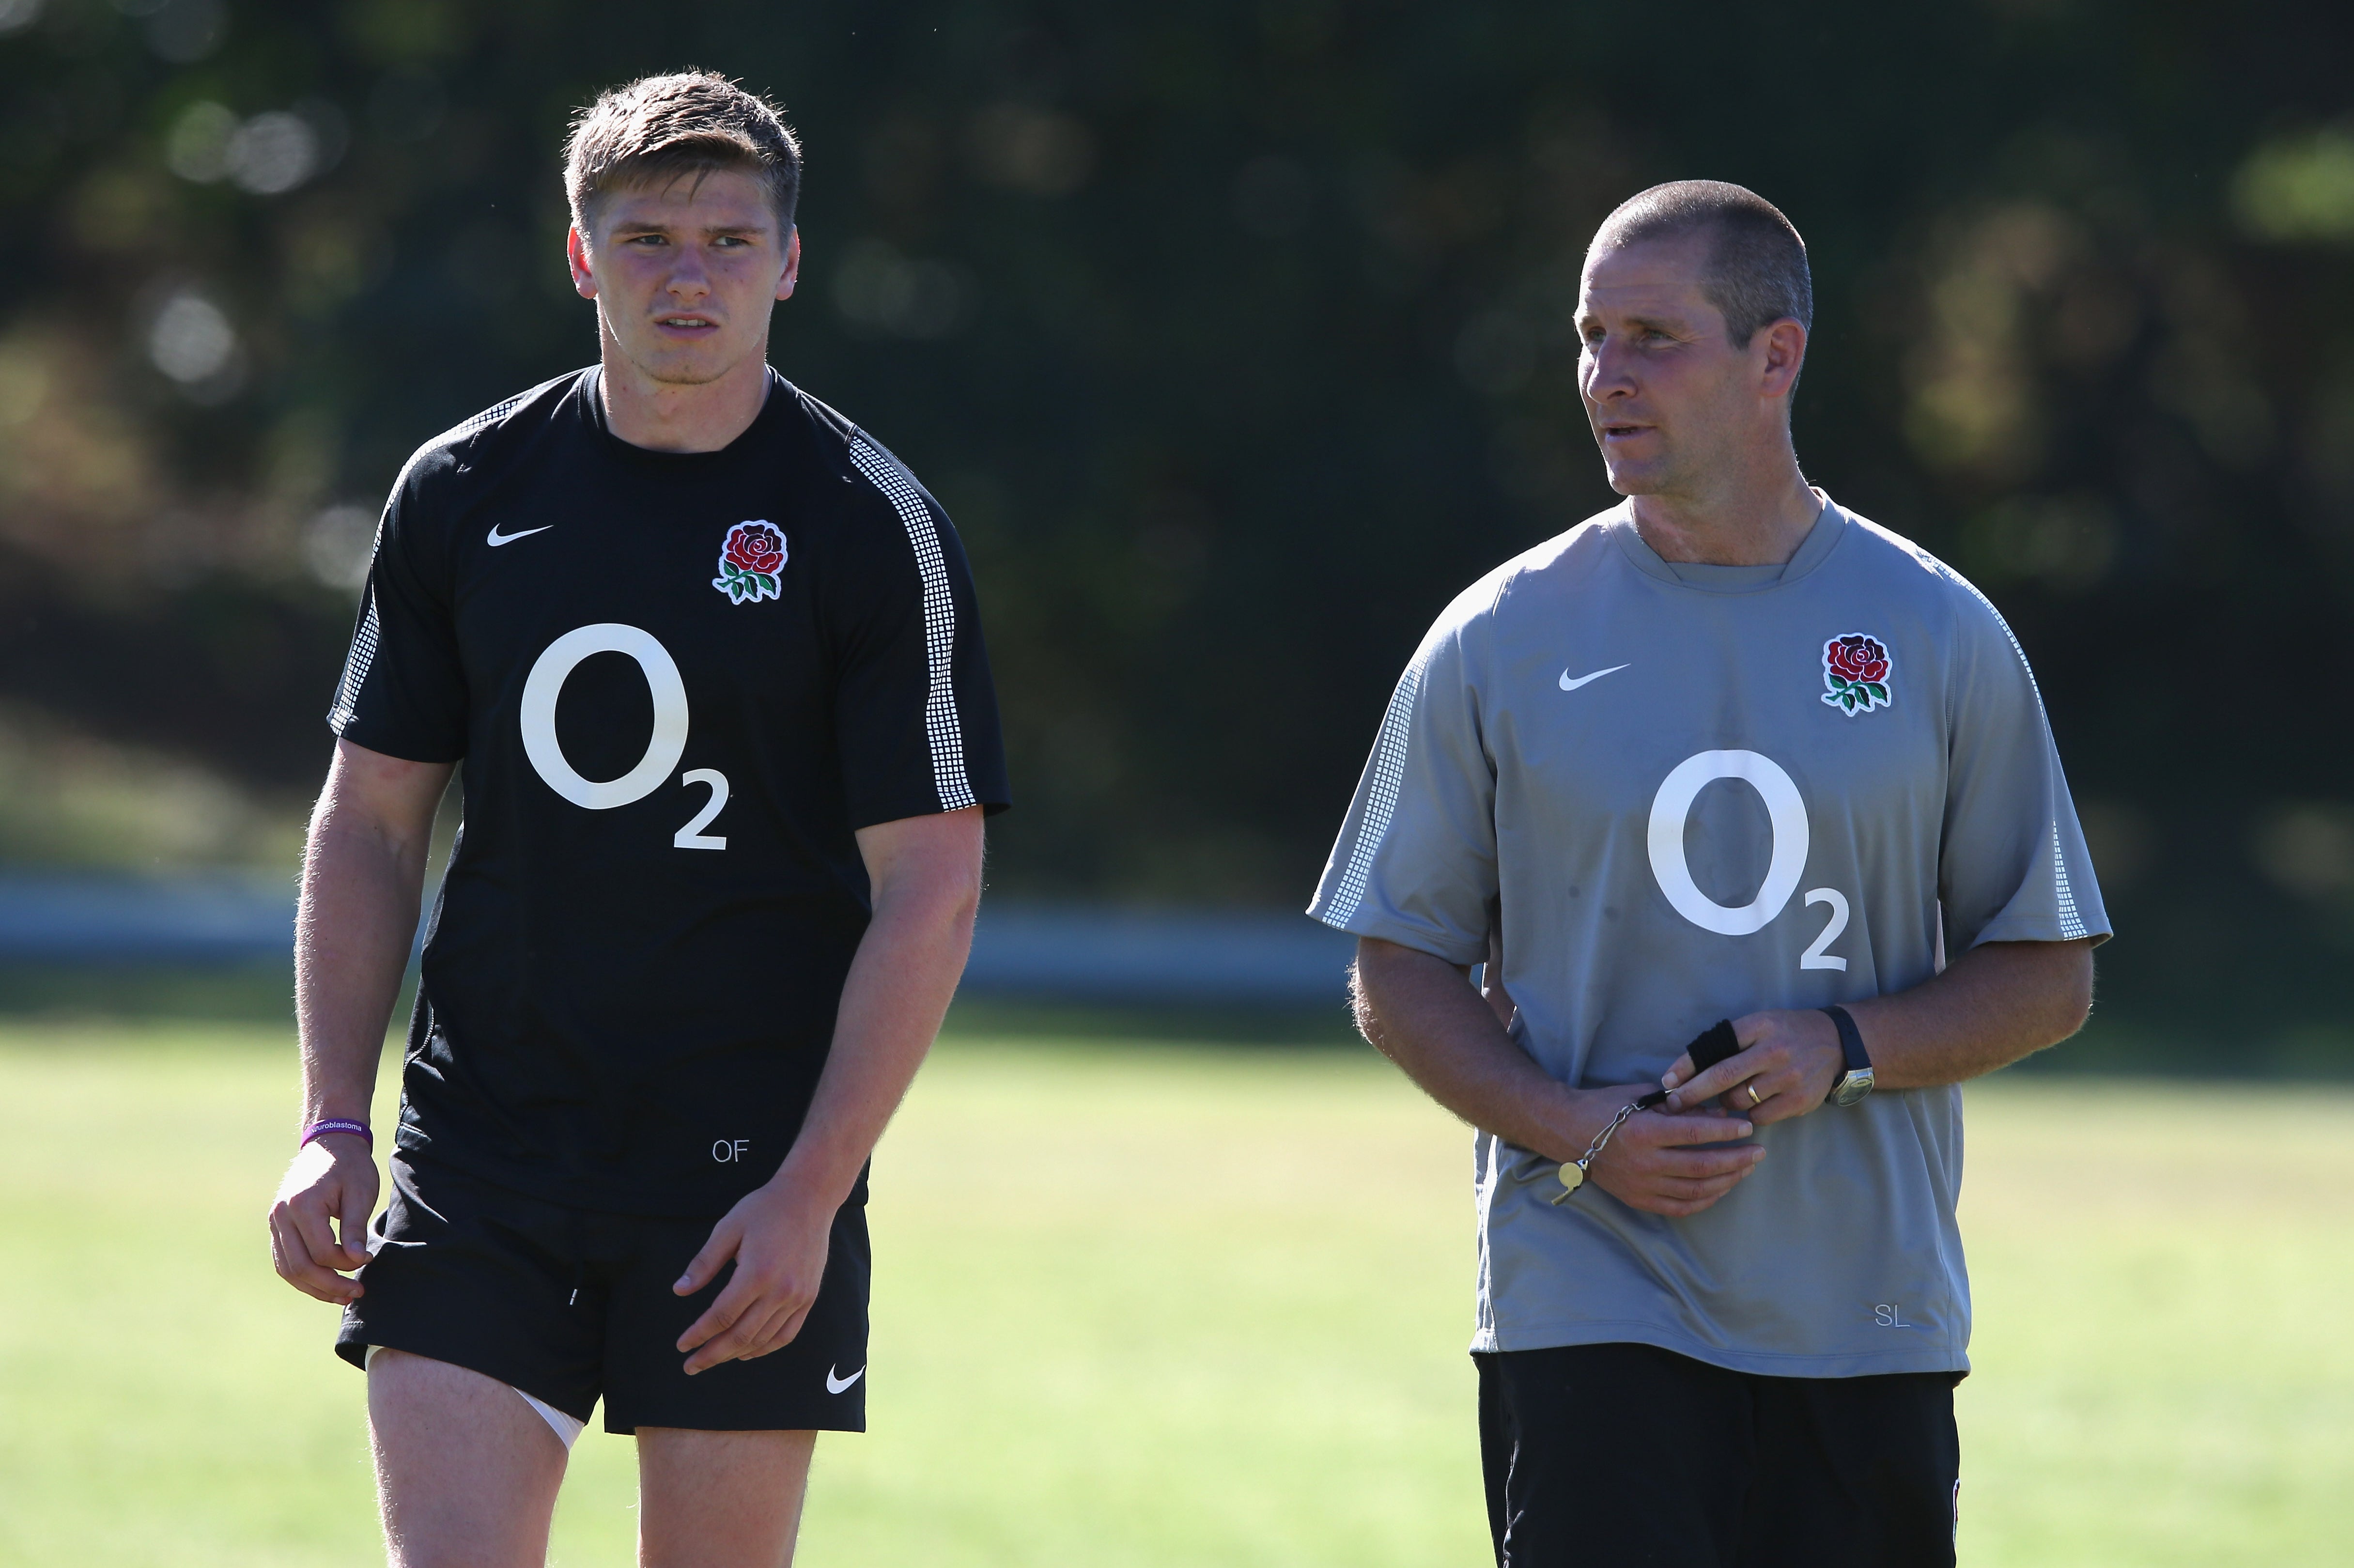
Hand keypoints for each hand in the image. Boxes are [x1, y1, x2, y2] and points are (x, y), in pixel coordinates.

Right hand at [268, 1134, 378, 1303]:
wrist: (329, 1145)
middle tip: (357, 1292)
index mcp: (302, 1205)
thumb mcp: (361, 1192)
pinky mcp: (276, 1227)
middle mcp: (281, 1216)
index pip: (321, 1252)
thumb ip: (356, 1227)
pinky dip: (303, 1278)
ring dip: (315, 1288)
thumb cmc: (350, 1167)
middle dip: (330, 1285)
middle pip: (300, 1267)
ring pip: (288, 1270)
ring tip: (343, 1295)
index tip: (369, 1260)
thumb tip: (358, 1260)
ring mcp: (274, 1222)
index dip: (345, 1264)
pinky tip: (325, 1284)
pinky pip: (284, 1262)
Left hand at [674, 1178, 834, 1374]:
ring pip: (762, 1339)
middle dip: (711, 1354)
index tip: (681, 1344)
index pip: (721, 1316)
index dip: (698, 1334)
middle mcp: (779, 1290)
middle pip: (740, 1335)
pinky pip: (786, 1334)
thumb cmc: (764, 1209)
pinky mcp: (808, 1297)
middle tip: (690, 1365)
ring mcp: (798, 1297)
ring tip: (713, 1358)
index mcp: (756, 1273)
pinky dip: (764, 1348)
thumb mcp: (728, 1228)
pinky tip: (747, 1351)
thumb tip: (680, 1291)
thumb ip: (704, 1262)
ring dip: (734, 1354)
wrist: (810, 1197)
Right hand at [1573, 1085, 1766, 1217]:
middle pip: (1702, 1166)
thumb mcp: (1641, 1096)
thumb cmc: (1605, 1107)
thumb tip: (1720, 1111)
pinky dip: (1705, 1200)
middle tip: (1758, 1152)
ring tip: (1745, 1168)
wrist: (1566, 1132)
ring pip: (1696, 1190)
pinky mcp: (1638, 1200)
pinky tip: (1721, 1188)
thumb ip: (1679, 1105)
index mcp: (1644, 1132)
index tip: (1747, 1126)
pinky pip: (1680, 1207)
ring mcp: (1641, 1185)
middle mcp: (1644, 1162)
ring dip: (1727, 1180)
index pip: (1695, 1134)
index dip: (1725, 1131)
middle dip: (1736, 1159)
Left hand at [1661, 1009, 1842, 1123]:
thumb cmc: (1785, 1033)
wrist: (1836, 1041)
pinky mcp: (1800, 1100)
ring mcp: (1789, 1077)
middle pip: (1723, 1076)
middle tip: (1674, 1103)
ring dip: (1725, 1104)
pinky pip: (1760, 1116)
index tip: (1667, 1080)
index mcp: (1759, 1026)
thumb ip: (1729, 1043)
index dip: (1687, 1066)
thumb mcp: (1759, 1025)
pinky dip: (1749, 1115)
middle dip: (1693, 1093)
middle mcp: (1774, 1050)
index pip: (1714, 1047)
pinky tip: (1752, 1105)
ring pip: (1739, 1100)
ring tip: (1726, 1098)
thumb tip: (1686, 1071)